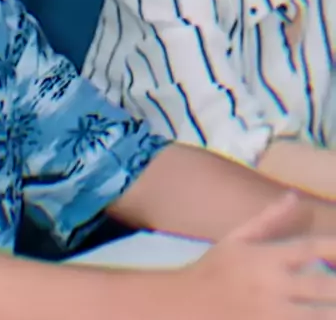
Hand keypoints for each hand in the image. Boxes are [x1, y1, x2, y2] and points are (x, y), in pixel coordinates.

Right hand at [172, 193, 335, 318]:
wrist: (182, 305)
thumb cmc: (213, 269)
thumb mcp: (236, 238)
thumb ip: (268, 219)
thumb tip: (293, 195)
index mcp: (267, 258)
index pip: (310, 247)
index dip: (334, 245)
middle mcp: (273, 287)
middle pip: (322, 286)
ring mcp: (271, 316)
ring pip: (316, 316)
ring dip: (329, 311)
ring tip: (335, 306)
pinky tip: (320, 316)